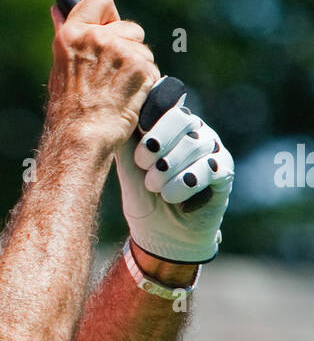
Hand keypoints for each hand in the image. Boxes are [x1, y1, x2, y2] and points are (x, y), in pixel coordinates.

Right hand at [47, 0, 160, 153]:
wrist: (82, 137)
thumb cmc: (69, 109)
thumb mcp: (61, 66)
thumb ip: (70, 37)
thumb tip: (58, 10)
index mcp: (72, 34)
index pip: (101, 0)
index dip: (109, 17)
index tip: (108, 30)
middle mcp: (96, 37)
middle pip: (130, 26)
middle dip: (128, 47)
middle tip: (112, 75)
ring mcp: (120, 51)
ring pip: (143, 49)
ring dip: (137, 67)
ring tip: (117, 90)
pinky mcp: (140, 66)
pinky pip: (152, 67)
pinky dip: (146, 82)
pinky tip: (129, 96)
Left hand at [116, 82, 233, 262]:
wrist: (162, 237)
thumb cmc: (144, 199)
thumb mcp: (128, 169)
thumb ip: (125, 141)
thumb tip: (117, 113)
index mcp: (169, 124)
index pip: (163, 103)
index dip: (149, 121)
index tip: (137, 148)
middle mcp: (193, 130)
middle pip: (182, 117)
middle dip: (158, 142)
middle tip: (143, 165)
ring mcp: (211, 149)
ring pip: (194, 144)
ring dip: (169, 169)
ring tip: (156, 188)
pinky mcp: (224, 171)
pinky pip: (210, 167)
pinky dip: (186, 183)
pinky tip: (174, 197)